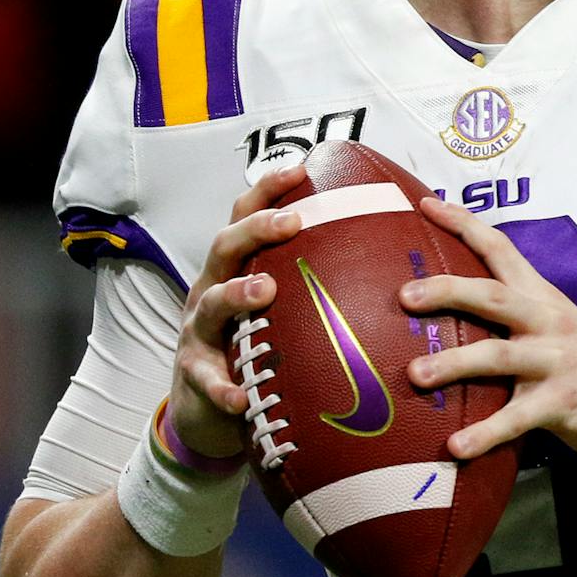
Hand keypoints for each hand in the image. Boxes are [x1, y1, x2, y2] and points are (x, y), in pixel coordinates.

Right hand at [169, 163, 308, 458]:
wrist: (207, 406)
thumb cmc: (253, 343)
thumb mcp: (275, 306)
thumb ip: (308, 279)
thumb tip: (382, 250)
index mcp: (235, 267)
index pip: (245, 216)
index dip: (268, 190)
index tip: (300, 169)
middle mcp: (211, 289)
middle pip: (225, 246)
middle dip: (256, 229)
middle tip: (292, 222)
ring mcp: (199, 331)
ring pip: (211, 304)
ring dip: (237, 294)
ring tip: (264, 290)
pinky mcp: (195, 374)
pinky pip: (207, 379)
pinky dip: (223, 387)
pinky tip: (241, 396)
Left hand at [400, 195, 576, 467]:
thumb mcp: (557, 329)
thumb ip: (515, 318)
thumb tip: (452, 316)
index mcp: (543, 298)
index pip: (501, 250)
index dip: (464, 224)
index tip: (426, 203)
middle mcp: (550, 321)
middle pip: (494, 296)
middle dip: (448, 291)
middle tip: (404, 296)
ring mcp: (557, 361)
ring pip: (499, 355)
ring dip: (454, 364)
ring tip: (415, 374)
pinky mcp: (563, 402)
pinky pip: (517, 419)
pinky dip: (484, 433)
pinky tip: (455, 448)